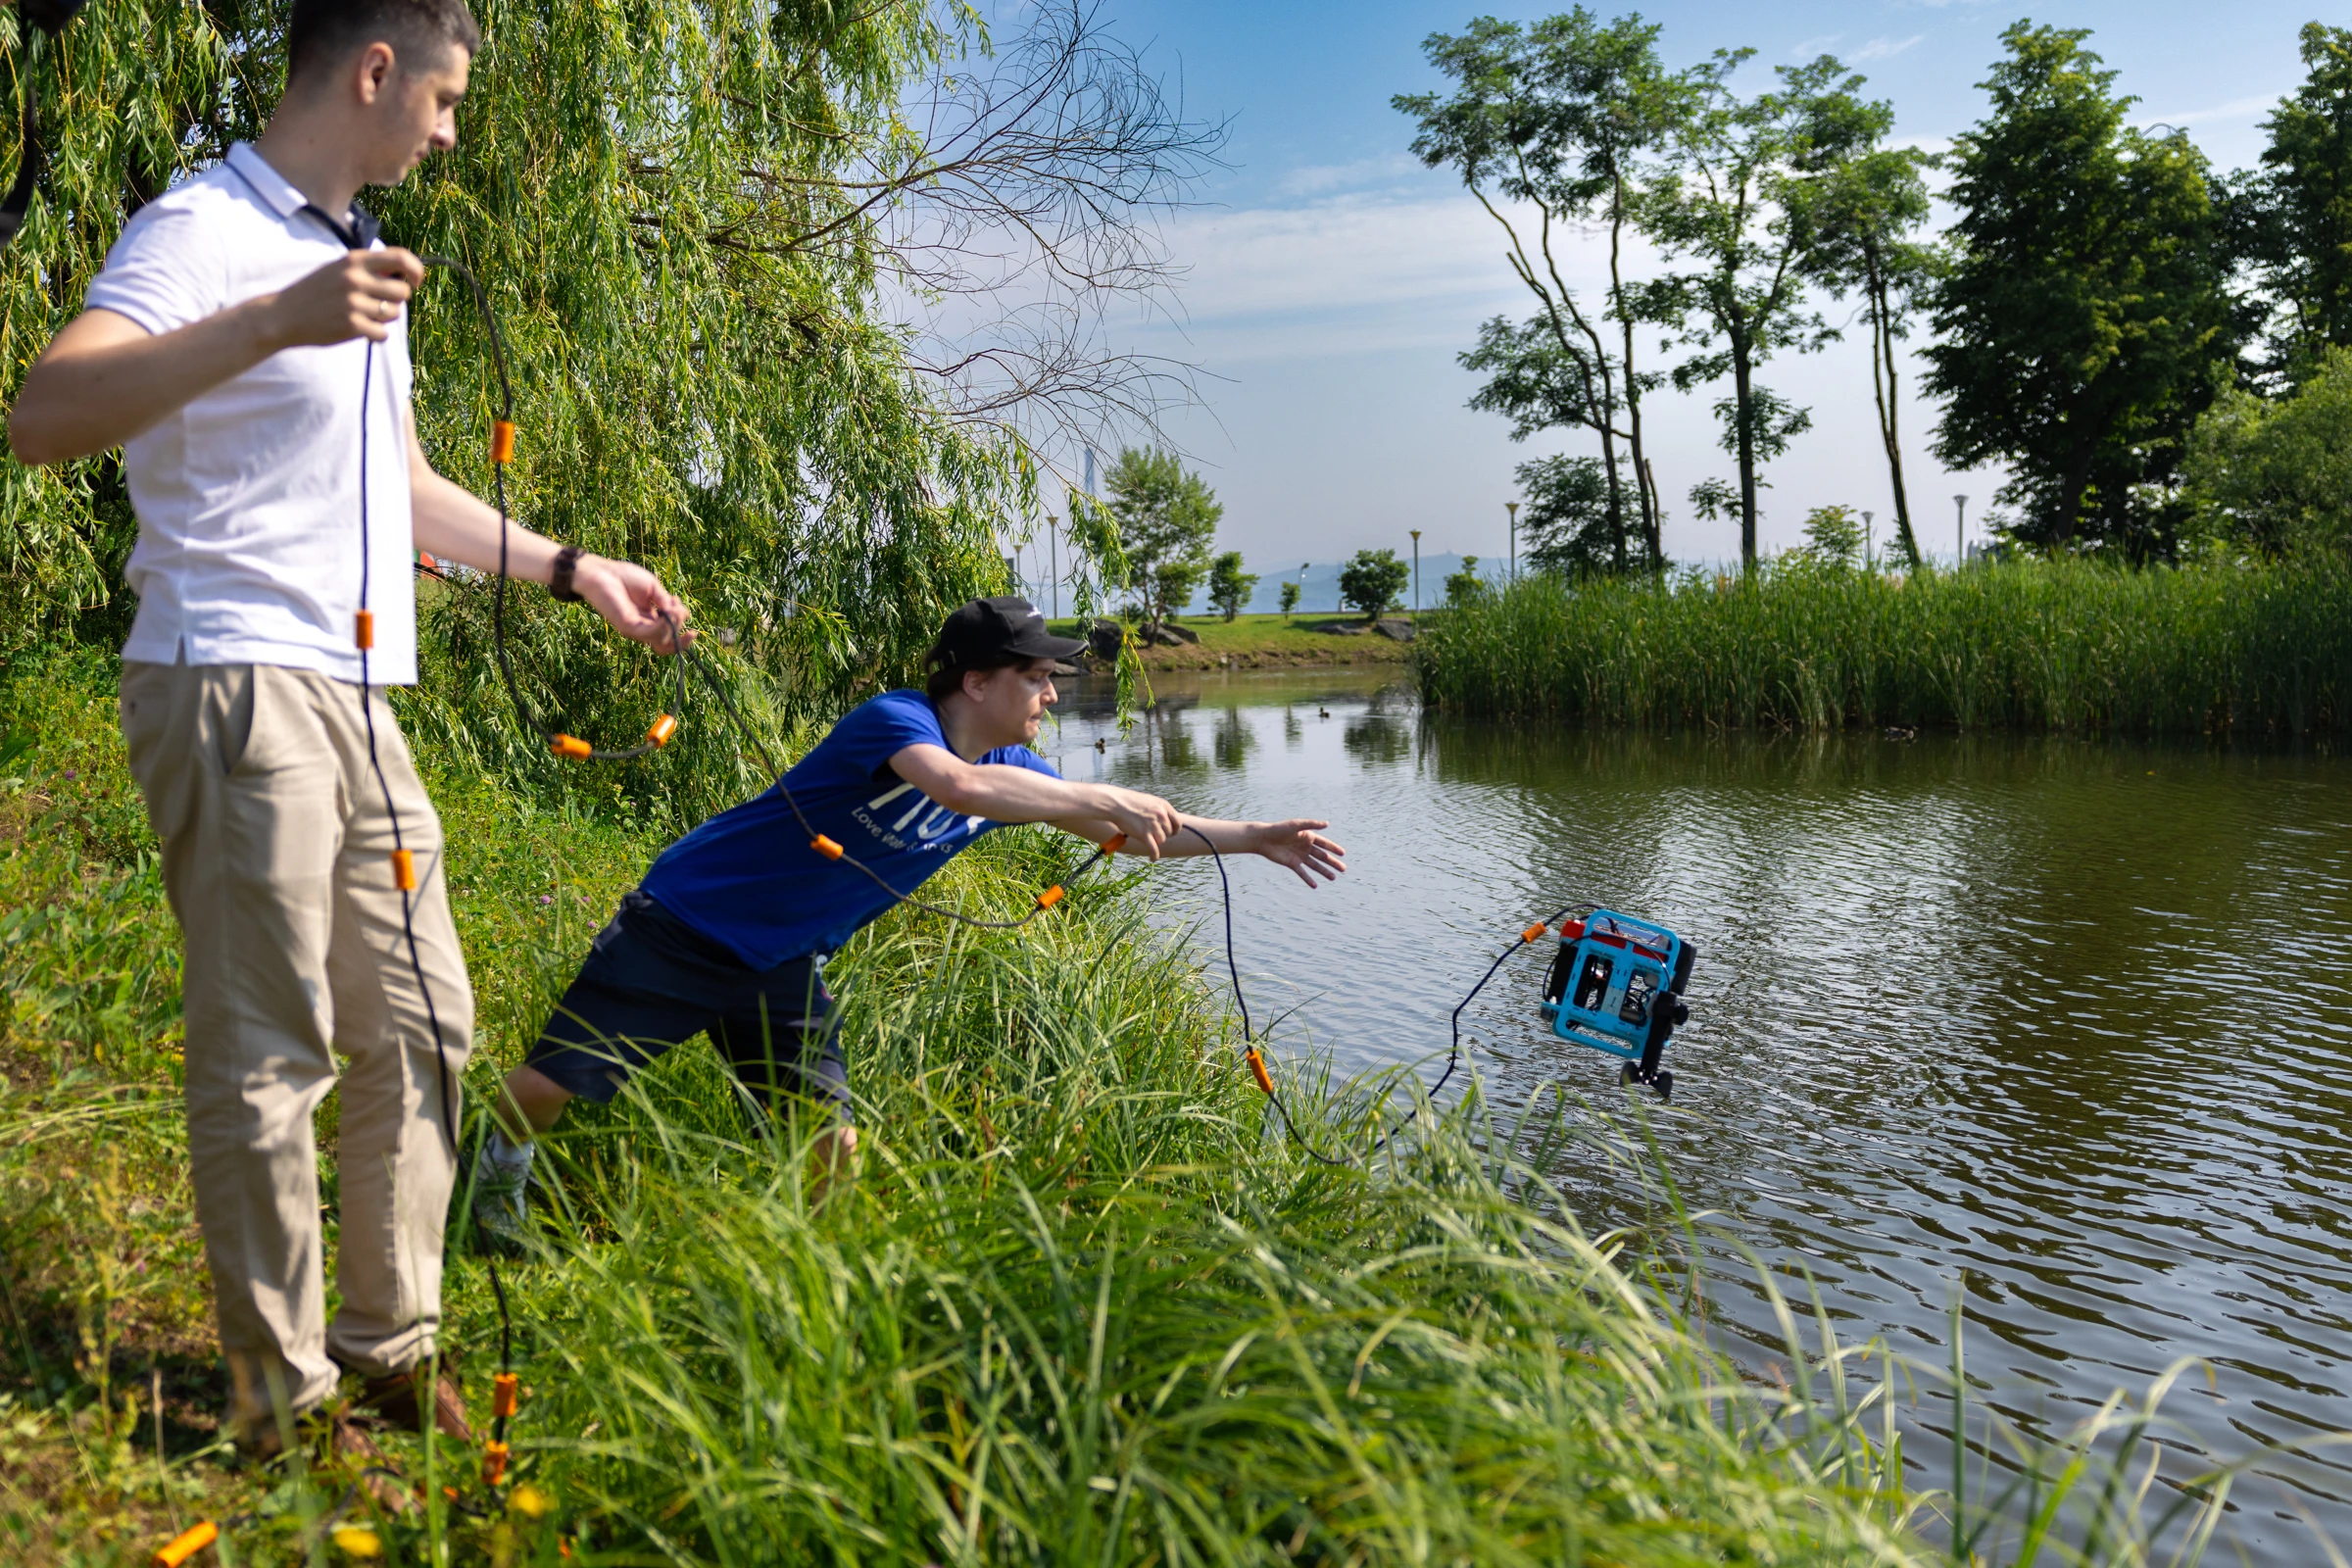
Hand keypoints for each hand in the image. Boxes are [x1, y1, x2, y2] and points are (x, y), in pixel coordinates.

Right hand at [261, 249, 423, 348]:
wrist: (284, 314)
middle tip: (378, 303)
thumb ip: (368, 269)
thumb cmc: (316, 292)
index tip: (416, 282)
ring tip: (364, 315)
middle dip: (396, 300)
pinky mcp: (351, 325)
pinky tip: (360, 330)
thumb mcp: (338, 269)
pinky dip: (376, 335)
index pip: (400, 258)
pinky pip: (383, 333)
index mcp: (354, 260)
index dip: (416, 270)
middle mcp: (355, 278)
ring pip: (394, 313)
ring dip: (384, 318)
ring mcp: (353, 302)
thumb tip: (404, 275)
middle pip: (402, 292)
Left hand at [571, 555, 694, 651]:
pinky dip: (664, 626)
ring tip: (674, 610)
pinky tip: (668, 614)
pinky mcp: (628, 627)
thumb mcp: (653, 588)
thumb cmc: (624, 577)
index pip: (669, 635)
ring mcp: (635, 629)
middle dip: (681, 631)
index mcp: (650, 618)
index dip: (681, 632)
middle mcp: (643, 627)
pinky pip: (652, 634)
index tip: (688, 618)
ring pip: (662, 641)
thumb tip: (680, 615)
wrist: (601, 572)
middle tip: (681, 614)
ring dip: (674, 626)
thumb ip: (666, 602)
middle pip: (668, 643)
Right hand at [1091, 785, 1182, 858]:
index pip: (1177, 823)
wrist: (1116, 804)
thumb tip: (1166, 822)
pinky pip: (1153, 849)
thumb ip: (1159, 811)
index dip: (1174, 830)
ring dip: (1154, 841)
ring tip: (1145, 838)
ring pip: (1161, 840)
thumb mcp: (1149, 802)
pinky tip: (1153, 859)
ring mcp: (1153, 824)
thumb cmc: (1130, 802)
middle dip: (1161, 835)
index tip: (1170, 834)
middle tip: (1153, 835)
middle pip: (1168, 833)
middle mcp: (1161, 815)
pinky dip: (1154, 855)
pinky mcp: (1144, 834)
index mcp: (1164, 806)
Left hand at [1252, 819, 1346, 886]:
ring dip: (1324, 872)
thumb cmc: (1279, 829)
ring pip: (1314, 865)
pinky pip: (1302, 873)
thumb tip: (1327, 824)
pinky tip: (1315, 886)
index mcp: (1308, 836)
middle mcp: (1305, 847)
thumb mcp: (1296, 825)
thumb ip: (1311, 824)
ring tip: (1333, 878)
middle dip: (1332, 862)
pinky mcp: (1292, 863)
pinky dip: (1308, 879)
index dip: (1333, 848)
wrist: (1263, 839)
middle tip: (1343, 869)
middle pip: (1322, 856)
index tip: (1343, 854)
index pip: (1324, 843)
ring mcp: (1299, 856)